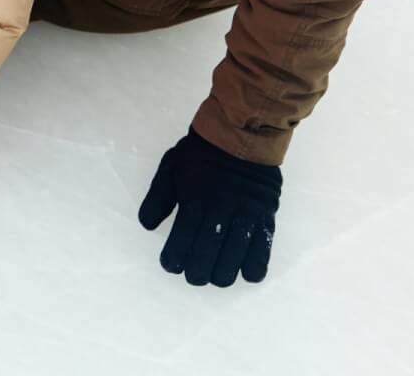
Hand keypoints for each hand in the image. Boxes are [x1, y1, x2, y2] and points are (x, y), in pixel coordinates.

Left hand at [137, 129, 281, 286]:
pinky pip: (263, 249)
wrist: (241, 136)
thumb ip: (158, 197)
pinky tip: (244, 273)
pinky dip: (253, 267)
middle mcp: (221, 208)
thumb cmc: (200, 154)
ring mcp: (246, 214)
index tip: (170, 266)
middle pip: (208, 251)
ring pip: (235, 255)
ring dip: (223, 274)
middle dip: (197, 271)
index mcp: (196, 197)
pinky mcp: (265, 217)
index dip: (175, 257)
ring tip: (214, 277)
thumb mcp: (172, 167)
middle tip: (193, 276)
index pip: (183, 237)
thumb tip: (147, 225)